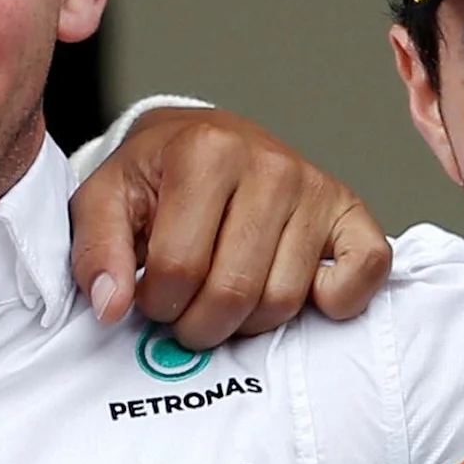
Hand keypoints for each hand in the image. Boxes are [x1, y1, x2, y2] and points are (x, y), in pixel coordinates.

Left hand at [70, 107, 388, 349]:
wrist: (201, 140)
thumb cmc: (154, 176)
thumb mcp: (104, 201)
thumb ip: (97, 252)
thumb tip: (112, 306)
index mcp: (206, 152)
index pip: (179, 268)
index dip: (156, 303)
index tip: (149, 297)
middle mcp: (271, 164)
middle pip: (235, 291)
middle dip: (199, 323)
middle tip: (183, 314)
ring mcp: (316, 187)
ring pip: (285, 299)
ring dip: (248, 322)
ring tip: (221, 300)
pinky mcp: (352, 211)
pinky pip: (366, 271)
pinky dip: (335, 299)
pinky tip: (298, 294)